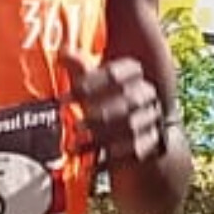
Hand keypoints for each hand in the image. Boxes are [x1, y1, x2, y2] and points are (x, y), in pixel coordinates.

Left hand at [63, 50, 164, 165]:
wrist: (137, 130)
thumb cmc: (107, 99)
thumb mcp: (95, 83)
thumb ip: (81, 68)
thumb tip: (61, 52)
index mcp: (135, 73)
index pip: (116, 74)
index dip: (89, 85)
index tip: (65, 98)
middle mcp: (147, 94)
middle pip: (127, 101)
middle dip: (98, 113)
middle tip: (73, 125)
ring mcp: (152, 119)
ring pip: (131, 127)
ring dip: (102, 136)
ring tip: (76, 144)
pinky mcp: (151, 143)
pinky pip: (134, 150)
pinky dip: (111, 157)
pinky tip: (90, 162)